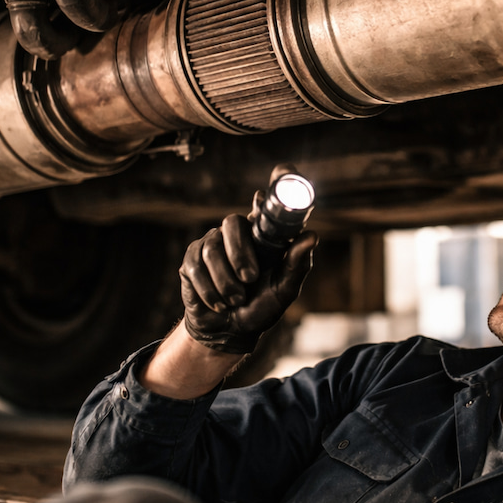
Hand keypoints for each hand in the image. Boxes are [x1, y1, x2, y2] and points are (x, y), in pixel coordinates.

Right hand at [180, 165, 317, 353]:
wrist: (228, 332)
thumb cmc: (260, 307)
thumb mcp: (284, 290)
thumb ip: (297, 264)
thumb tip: (311, 236)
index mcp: (262, 236)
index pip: (266, 203)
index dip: (274, 182)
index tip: (282, 170)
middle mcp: (237, 234)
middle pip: (232, 223)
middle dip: (240, 253)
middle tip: (249, 279)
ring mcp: (211, 244)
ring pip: (212, 249)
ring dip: (225, 281)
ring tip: (235, 301)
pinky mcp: (191, 259)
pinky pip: (195, 266)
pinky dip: (209, 290)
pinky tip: (218, 303)